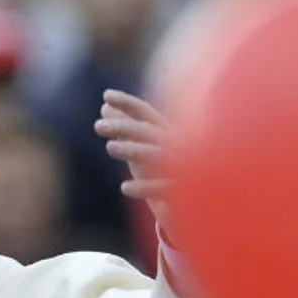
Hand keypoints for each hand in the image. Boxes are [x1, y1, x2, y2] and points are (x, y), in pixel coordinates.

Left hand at [95, 89, 172, 227]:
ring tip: (109, 147)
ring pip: (155, 155)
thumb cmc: (165, 169)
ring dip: (133, 149)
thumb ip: (126, 128)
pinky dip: (144, 186)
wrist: (199, 201)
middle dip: (124, 127)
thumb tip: (104, 107)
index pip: (146, 113)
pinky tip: (125, 188)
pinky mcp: (180, 191)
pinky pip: (162, 188)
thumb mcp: (144, 146)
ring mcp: (179, 168)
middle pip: (148, 132)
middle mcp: (175, 146)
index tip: (106, 95)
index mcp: (166, 133)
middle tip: (98, 126)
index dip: (127, 103)